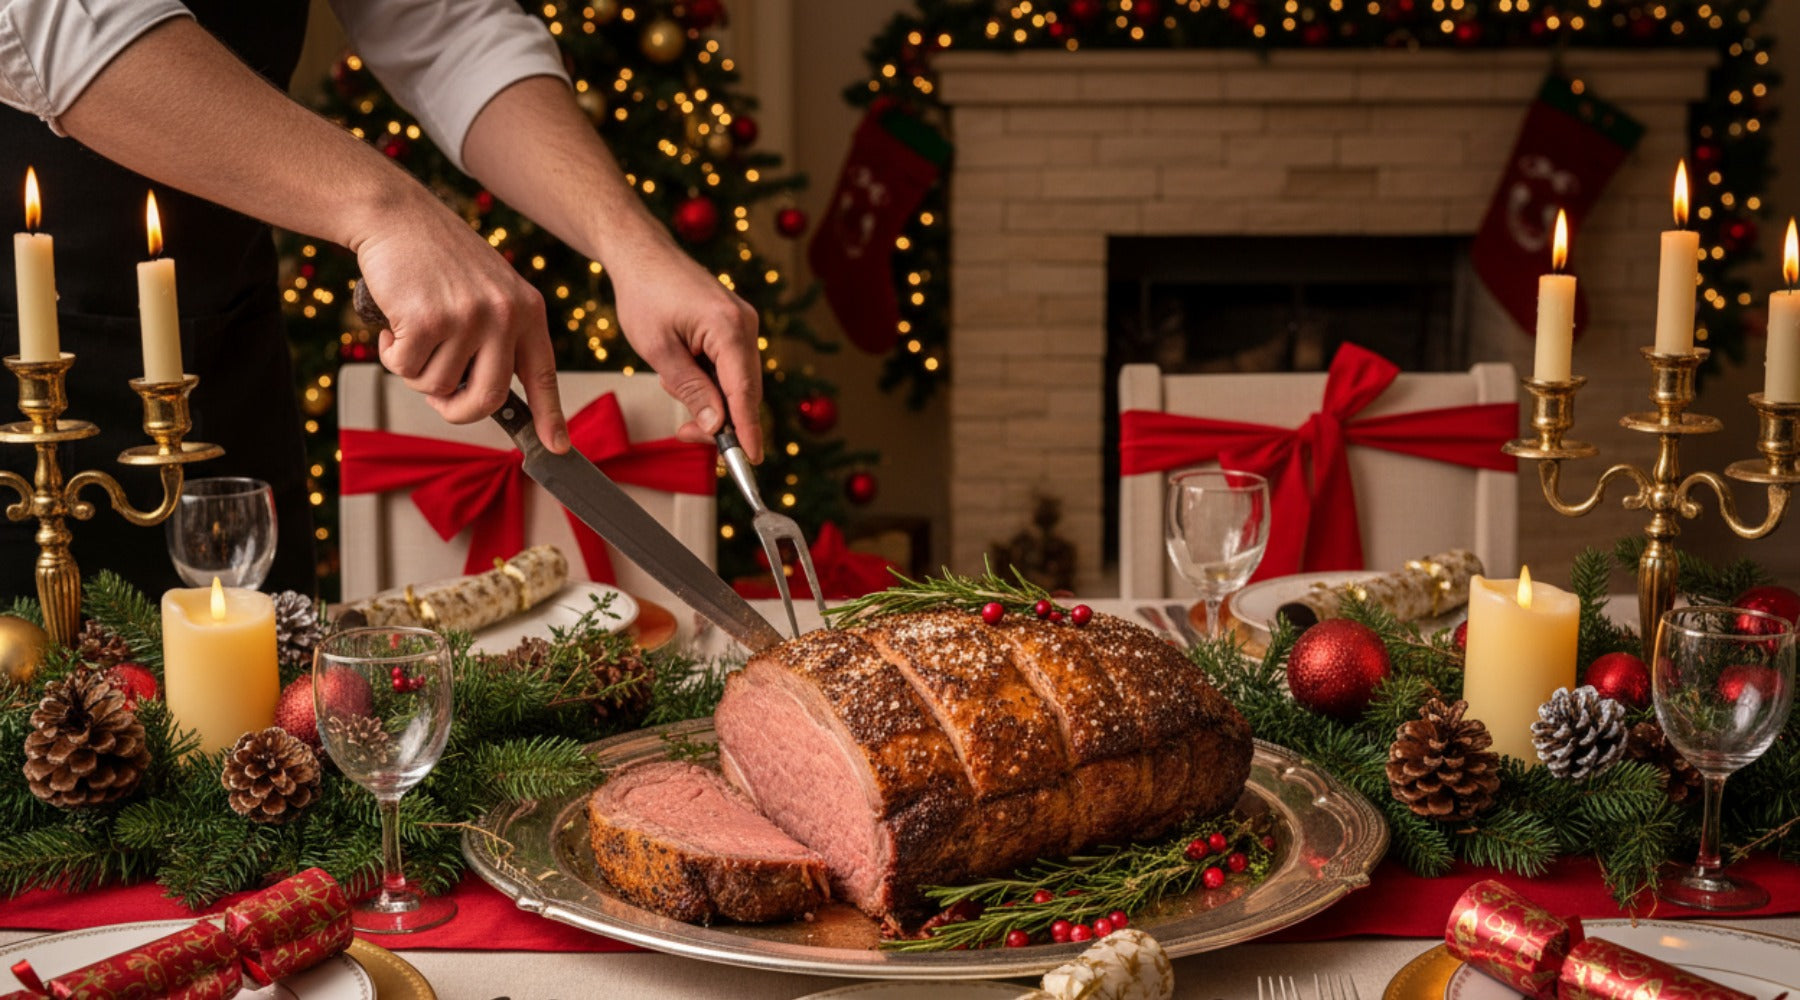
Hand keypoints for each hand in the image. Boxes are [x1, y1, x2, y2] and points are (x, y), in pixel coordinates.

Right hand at [352, 191, 569, 452]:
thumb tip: (492, 396)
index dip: (550, 416)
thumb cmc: (438, 258)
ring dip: (416, 372)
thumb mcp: (488, 291)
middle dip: (458, 410)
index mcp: (527, 310)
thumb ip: (498, 337)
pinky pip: (405, 369)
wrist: (396, 215)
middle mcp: (505, 315)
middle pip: (489, 399)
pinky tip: (393, 322)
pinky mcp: (427, 320)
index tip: (556, 447)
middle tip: (439, 397)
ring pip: (439, 386)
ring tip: (412, 332)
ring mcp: (468, 318)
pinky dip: (391, 355)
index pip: (544, 374)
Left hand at [608, 231, 762, 461]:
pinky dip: (710, 379)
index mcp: (728, 328)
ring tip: (672, 380)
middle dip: (718, 419)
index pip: (744, 392)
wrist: (642, 255)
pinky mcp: (735, 325)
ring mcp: (743, 323)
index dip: (747, 431)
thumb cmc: (645, 293)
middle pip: (744, 392)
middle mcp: (745, 324)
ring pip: (737, 382)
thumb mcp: (658, 350)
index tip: (751, 461)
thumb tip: (716, 425)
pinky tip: (683, 368)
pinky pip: (731, 366)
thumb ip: (690, 389)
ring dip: (710, 397)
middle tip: (683, 433)